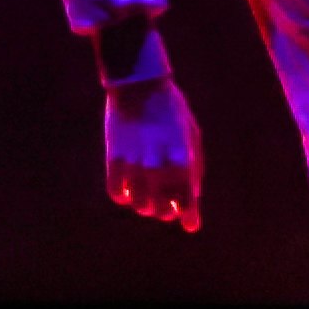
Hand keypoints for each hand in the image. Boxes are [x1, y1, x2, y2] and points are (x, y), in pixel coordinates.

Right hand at [98, 73, 205, 232]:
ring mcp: (135, 164)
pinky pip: (116, 193)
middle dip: (166, 211)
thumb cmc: (172, 110)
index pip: (187, 202)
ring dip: (144, 205)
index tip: (190, 224)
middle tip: (166, 206)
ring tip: (147, 196)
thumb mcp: (192, 135)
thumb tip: (191, 197)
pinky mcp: (114, 159)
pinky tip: (128, 189)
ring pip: (138, 205)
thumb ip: (194, 167)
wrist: (140, 84)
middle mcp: (159, 166)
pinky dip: (123, 196)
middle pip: (162, 210)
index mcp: (183, 159)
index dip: (189, 218)